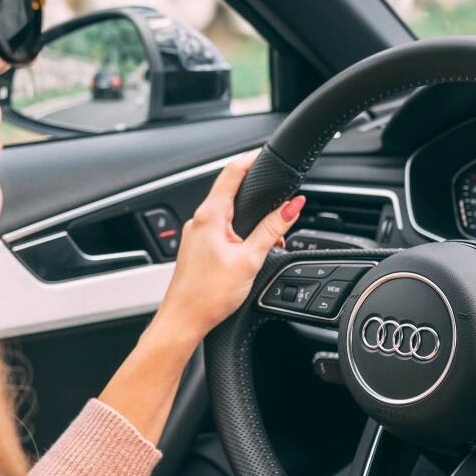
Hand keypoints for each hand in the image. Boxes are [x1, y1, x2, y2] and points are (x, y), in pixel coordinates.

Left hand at [98, 151, 302, 443]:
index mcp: (210, 215)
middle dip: (257, 194)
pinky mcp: (197, 249)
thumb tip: (292, 206)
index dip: (251, 159)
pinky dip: (239, 232)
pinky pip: (220, 230)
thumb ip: (272, 229)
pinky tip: (250, 250)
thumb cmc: (208, 295)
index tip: (266, 154)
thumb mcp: (249, 259)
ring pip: (227, 214)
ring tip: (271, 234)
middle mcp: (199, 220)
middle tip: (280, 199)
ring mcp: (195, 234)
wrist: (183, 321)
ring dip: (250, 218)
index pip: (232, 172)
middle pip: (230, 192)